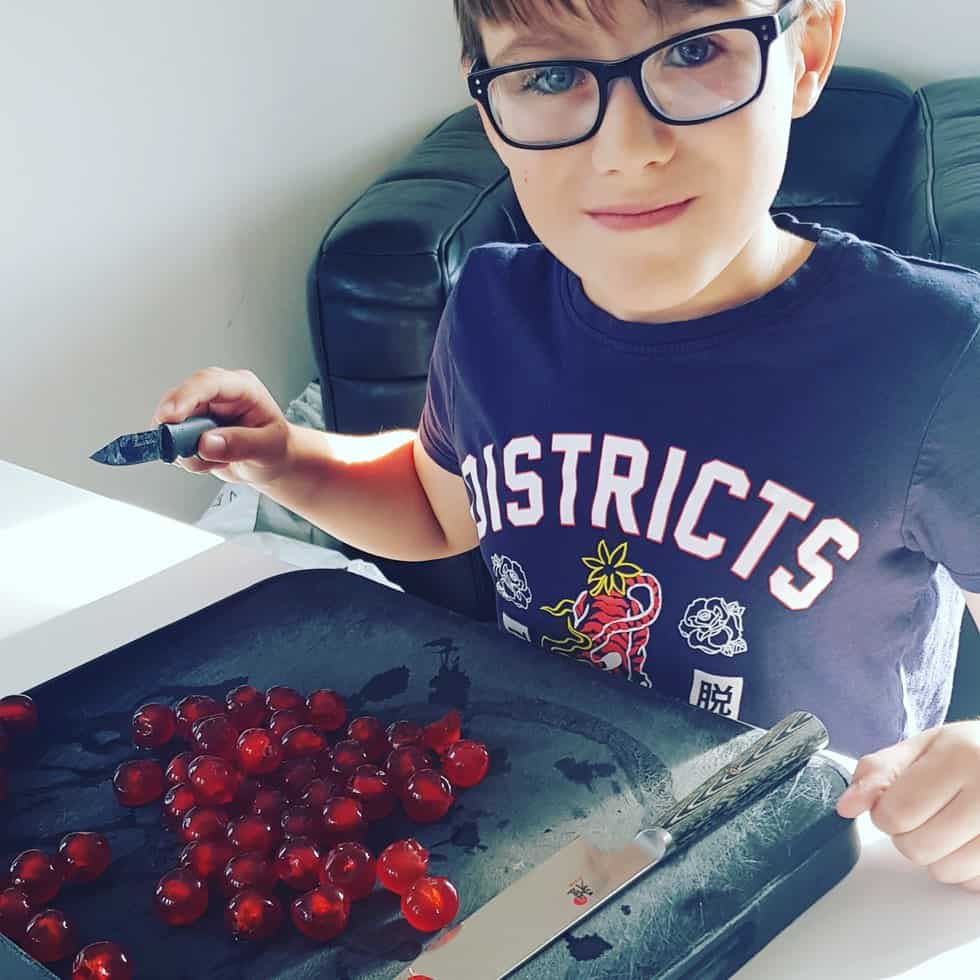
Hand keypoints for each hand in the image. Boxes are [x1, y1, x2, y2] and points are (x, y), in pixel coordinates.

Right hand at [151, 367, 291, 487]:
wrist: (273, 463)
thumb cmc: (276, 447)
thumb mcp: (269, 447)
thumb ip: (240, 444)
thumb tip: (206, 443)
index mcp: (242, 387)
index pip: (208, 382)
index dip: (186, 397)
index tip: (170, 417)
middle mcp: (217, 395)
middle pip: (180, 400)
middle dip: (177, 429)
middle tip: (184, 451)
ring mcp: (201, 411)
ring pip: (172, 425)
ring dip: (187, 450)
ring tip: (218, 462)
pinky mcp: (190, 429)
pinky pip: (173, 442)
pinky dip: (187, 458)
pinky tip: (211, 462)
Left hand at [835, 720, 979, 889]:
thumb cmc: (973, 752)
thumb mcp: (925, 746)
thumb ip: (879, 772)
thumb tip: (847, 806)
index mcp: (960, 757)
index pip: (898, 812)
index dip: (884, 813)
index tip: (894, 803)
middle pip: (917, 847)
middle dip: (907, 835)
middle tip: (925, 814)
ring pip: (945, 872)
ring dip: (937, 855)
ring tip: (950, 826)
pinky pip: (972, 883)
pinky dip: (964, 868)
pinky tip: (970, 840)